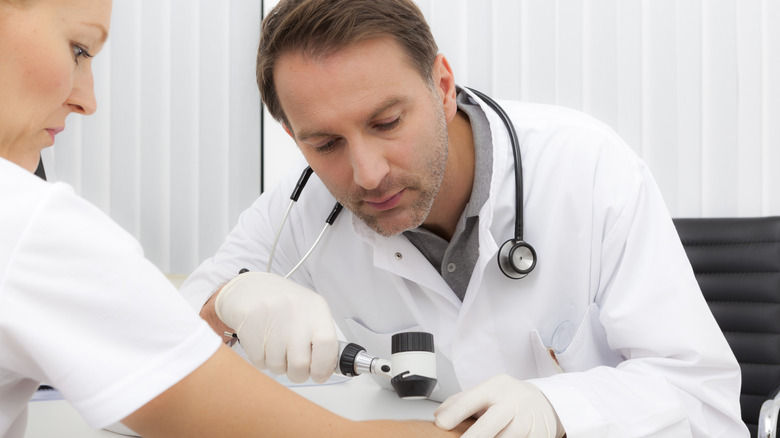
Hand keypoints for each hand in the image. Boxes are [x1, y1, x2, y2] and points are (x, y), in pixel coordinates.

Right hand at [214, 271, 337, 383]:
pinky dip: (261, 360)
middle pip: (300, 363)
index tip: (319, 375)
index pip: (327, 344)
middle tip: (294, 367)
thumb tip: (327, 369)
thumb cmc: (282, 304)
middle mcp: (295, 309)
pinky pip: (258, 360)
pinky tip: (262, 343)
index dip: (324, 367)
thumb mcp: (308, 313)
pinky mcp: (249, 321)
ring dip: (278, 365)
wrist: (248, 287)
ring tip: (275, 348)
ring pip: (277, 365)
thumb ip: (320, 339)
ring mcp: (271, 314)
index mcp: (316, 307)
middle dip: (298, 373)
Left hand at [434, 374, 563, 437]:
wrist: (546, 402)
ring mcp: (527, 421)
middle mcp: (512, 402)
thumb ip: (461, 401)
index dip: (454, 413)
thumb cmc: (509, 398)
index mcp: (496, 388)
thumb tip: (439, 415)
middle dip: (473, 437)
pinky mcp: (539, 435)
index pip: (471, 399)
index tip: (441, 424)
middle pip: (489, 425)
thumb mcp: (486, 391)